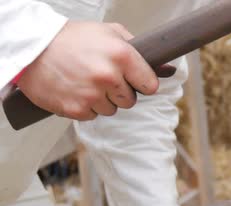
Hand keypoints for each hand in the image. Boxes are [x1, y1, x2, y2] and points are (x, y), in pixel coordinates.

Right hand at [17, 21, 158, 120]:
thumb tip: (165, 68)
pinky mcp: (76, 109)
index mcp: (121, 55)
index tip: (135, 81)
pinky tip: (76, 90)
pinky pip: (92, 116)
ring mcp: (92, 95)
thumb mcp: (109, 32)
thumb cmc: (72, 39)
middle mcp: (108, 76)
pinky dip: (85, 106)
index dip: (142, 83)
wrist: (32, 48)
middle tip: (103, 78)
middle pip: (131, 100)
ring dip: (102, 100)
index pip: (150, 85)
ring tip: (86, 82)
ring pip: (112, 110)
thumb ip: (137, 48)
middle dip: (120, 92)